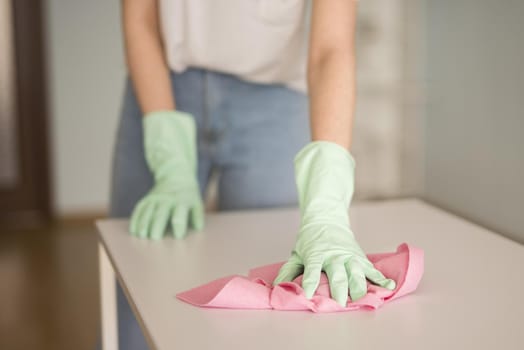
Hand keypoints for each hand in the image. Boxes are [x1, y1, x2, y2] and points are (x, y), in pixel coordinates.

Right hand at [130, 111, 203, 238]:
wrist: (174, 165)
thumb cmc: (188, 188)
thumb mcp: (195, 196)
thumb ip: (196, 212)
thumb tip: (198, 226)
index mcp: (182, 197)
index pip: (180, 211)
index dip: (179, 222)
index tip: (178, 233)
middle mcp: (168, 197)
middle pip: (162, 213)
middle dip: (159, 225)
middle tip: (155, 238)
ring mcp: (157, 196)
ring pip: (149, 211)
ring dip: (145, 224)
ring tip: (143, 236)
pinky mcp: (149, 197)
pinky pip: (140, 208)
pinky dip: (137, 218)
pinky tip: (135, 229)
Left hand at [274, 222, 394, 305]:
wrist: (326, 218)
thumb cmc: (309, 240)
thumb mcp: (296, 254)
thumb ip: (288, 272)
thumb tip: (277, 289)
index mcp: (316, 254)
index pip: (312, 269)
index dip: (309, 282)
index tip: (308, 294)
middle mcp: (334, 256)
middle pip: (337, 274)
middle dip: (339, 290)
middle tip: (340, 304)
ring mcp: (349, 256)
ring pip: (356, 273)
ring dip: (359, 287)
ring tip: (361, 300)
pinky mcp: (360, 257)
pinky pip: (372, 269)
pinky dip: (382, 278)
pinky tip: (390, 286)